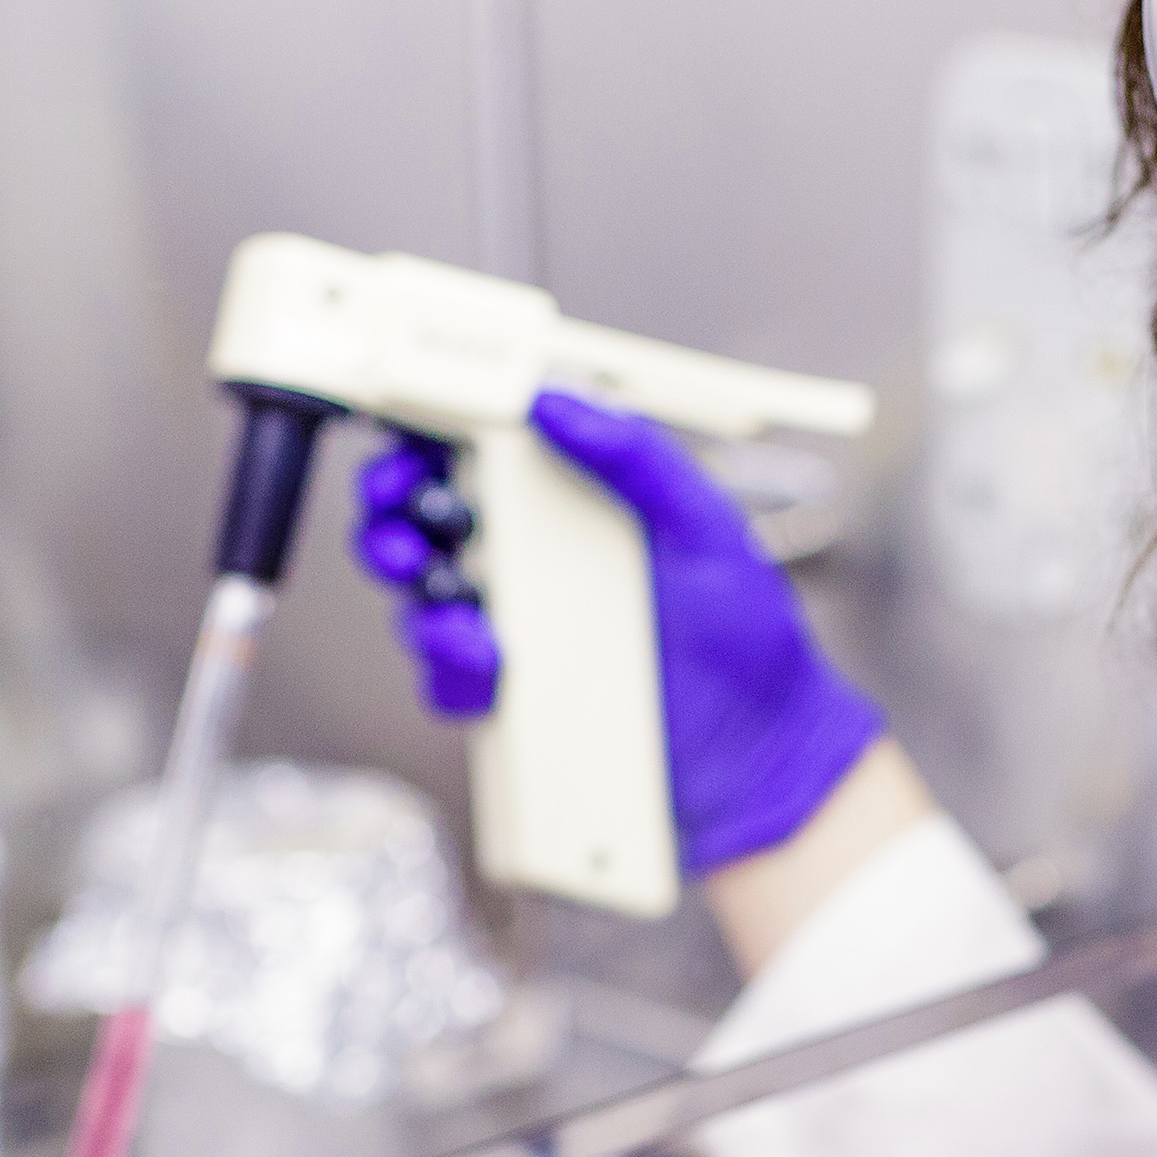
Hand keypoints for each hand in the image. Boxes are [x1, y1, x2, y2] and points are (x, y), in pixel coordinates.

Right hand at [353, 391, 885, 874]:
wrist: (762, 758)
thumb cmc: (747, 637)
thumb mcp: (702, 529)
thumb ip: (636, 457)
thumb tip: (557, 398)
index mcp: (572, 507)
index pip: (478, 457)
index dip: (429, 442)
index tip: (411, 444)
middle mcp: (534, 565)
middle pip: (424, 524)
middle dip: (394, 517)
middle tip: (408, 531)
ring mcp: (516, 634)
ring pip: (420, 600)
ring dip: (417, 594)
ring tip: (457, 604)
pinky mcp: (511, 701)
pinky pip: (447, 681)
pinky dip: (452, 669)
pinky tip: (491, 665)